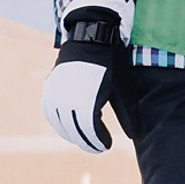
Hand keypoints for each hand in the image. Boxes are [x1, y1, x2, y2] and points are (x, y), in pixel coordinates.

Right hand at [42, 7, 122, 152]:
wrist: (90, 36)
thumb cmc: (111, 63)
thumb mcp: (123, 89)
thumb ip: (127, 114)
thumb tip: (136, 136)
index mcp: (86, 102)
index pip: (90, 132)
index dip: (99, 141)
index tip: (106, 147)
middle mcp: (66, 101)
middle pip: (74, 131)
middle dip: (87, 142)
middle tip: (98, 147)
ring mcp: (54, 95)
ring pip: (60, 124)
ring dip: (73, 133)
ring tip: (86, 138)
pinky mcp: (48, 88)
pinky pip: (51, 112)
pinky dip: (60, 122)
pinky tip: (71, 124)